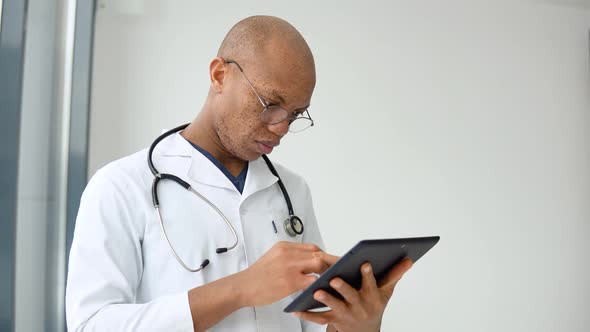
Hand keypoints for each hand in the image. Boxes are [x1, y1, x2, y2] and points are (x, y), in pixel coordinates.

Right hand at [238, 241, 336, 306]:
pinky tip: (322, 288)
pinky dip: (319, 284)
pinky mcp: (290, 281)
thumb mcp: (273, 257)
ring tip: (330, 279)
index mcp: (284, 246)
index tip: (329, 261)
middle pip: (317, 253)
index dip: (323, 255)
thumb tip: (307, 260)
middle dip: (330, 261)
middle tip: (337, 269)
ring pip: (318, 263)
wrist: (244, 286)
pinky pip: (312, 280)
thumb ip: (290, 256)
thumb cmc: (258, 275)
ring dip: (326, 271)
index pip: (311, 247)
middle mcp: (288, 253)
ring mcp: (290, 267)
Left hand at [293, 257, 412, 331]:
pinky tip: (296, 309)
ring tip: (316, 292)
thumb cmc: (374, 305)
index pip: (371, 284)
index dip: (368, 275)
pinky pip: (319, 318)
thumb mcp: (386, 292)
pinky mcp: (333, 320)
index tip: (365, 264)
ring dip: (326, 300)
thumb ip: (395, 274)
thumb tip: (408, 259)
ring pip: (335, 307)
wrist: (365, 330)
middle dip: (343, 288)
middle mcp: (359, 306)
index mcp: (372, 296)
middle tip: (334, 279)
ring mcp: (346, 313)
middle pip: (351, 296)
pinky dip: (307, 314)